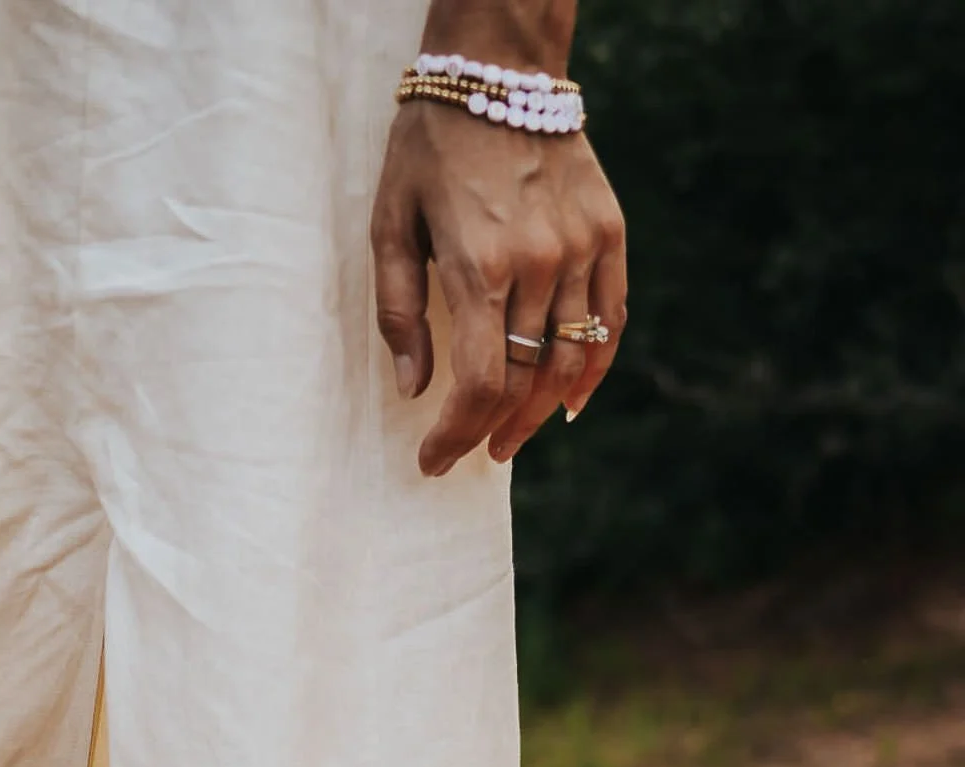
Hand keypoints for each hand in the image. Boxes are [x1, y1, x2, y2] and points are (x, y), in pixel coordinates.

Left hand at [371, 104, 625, 474]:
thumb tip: (415, 389)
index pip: (481, 384)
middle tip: (472, 453)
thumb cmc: (429, 150)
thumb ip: (399, 312)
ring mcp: (582, 248)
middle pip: (525, 381)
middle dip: (492, 430)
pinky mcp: (609, 232)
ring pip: (569, 361)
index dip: (456, 435)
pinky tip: (570, 402)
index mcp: (479, 266)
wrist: (497, 70)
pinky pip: (611, 320)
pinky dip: (594, 369)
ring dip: (540, 413)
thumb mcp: (389, 225)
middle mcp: (539, 263)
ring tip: (511, 437)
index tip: (434, 462)